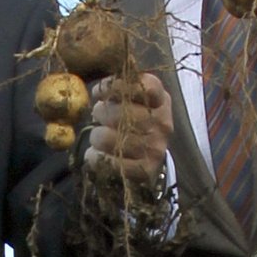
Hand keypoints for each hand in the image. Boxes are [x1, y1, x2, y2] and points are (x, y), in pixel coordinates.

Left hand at [85, 73, 171, 187]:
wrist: (148, 161)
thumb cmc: (134, 123)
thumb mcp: (136, 99)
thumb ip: (122, 87)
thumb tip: (100, 88)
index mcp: (161, 100)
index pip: (144, 86)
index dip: (117, 86)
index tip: (100, 92)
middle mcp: (162, 123)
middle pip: (120, 112)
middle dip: (101, 113)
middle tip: (99, 117)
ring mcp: (155, 148)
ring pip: (108, 138)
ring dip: (96, 136)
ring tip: (99, 137)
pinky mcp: (145, 170)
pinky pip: (108, 162)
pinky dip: (94, 157)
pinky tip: (95, 154)